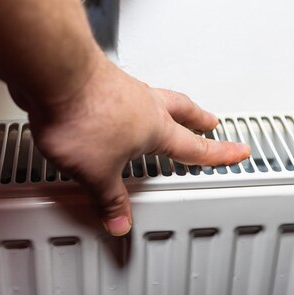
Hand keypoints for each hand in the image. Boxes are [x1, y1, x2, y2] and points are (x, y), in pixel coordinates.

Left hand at [11, 49, 249, 235]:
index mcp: (155, 127)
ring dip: (168, 105)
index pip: (195, 147)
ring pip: (157, 96)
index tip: (238, 151)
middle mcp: (145, 103)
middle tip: (210, 121)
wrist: (55, 74)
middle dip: (199, 118)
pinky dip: (132, 99)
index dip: (220, 153)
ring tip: (165, 112)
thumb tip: (118, 220)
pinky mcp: (101, 80)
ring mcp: (123, 88)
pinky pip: (126, 90)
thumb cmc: (82, 116)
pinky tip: (117, 106)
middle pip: (182, 110)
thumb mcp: (97, 172)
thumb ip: (109, 198)